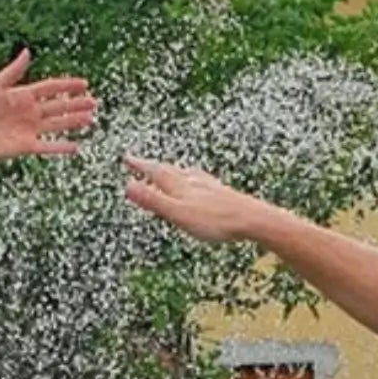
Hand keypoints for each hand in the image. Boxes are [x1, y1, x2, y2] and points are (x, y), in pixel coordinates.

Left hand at [0, 48, 95, 161]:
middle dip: (76, 104)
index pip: (51, 88)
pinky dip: (61, 147)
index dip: (67, 85)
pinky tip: (75, 146)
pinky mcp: (27, 146)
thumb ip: (14, 71)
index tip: (84, 83)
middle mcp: (30, 112)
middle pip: (59, 106)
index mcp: (24, 95)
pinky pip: (48, 146)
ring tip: (89, 120)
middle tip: (94, 102)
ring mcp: (30, 129)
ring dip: (73, 122)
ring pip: (57, 124)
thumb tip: (28, 52)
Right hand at [123, 156, 260, 242]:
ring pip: (184, 174)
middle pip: (168, 170)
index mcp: (180, 185)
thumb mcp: (178, 213)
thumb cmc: (215, 220)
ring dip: (170, 172)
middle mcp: (193, 181)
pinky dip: (190, 178)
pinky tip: (198, 182)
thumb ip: (153, 201)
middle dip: (151, 167)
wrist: (251, 218)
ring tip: (164, 171)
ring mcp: (207, 185)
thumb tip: (127, 186)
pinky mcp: (220, 192)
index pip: (154, 171)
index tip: (126, 158)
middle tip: (139, 162)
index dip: (139, 166)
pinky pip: (199, 181)